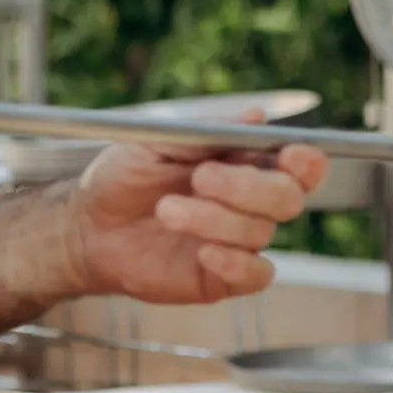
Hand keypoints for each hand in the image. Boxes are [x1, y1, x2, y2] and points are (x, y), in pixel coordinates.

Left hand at [64, 141, 331, 302]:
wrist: (87, 226)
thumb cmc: (123, 177)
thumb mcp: (157, 141)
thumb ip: (207, 130)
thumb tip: (256, 116)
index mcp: (244, 164)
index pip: (299, 165)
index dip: (305, 162)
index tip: (290, 156)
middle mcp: (251, 203)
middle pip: (287, 198)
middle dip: (247, 187)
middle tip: (199, 178)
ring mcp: (239, 241)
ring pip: (260, 232)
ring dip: (214, 219)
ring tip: (166, 210)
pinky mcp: (224, 277)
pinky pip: (257, 275)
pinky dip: (236, 263)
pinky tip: (203, 253)